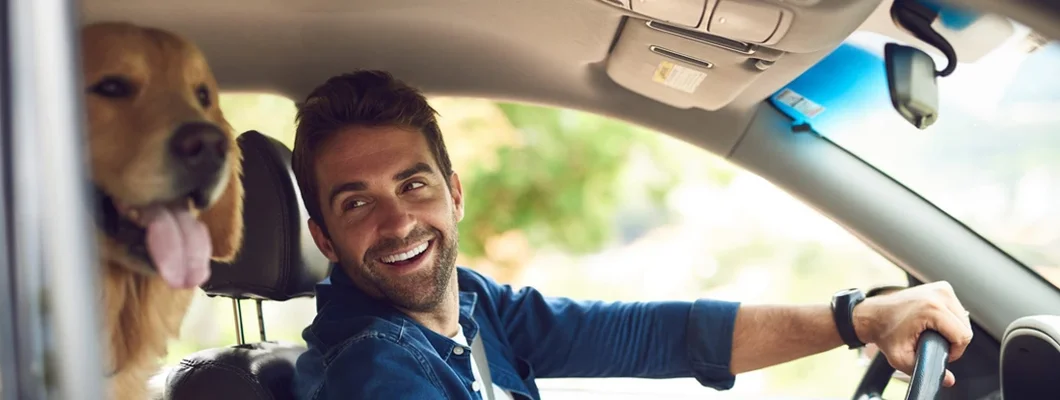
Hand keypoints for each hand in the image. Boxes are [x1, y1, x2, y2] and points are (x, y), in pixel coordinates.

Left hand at [852, 281, 972, 386]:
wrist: (872, 315)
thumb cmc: (884, 333)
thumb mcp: (901, 358)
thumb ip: (924, 370)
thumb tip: (949, 380)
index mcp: (932, 308)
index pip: (963, 336)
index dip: (954, 351)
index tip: (939, 353)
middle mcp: (939, 294)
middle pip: (965, 327)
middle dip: (952, 341)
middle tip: (932, 344)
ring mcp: (941, 288)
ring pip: (963, 319)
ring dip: (952, 330)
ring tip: (931, 334)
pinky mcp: (941, 287)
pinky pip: (956, 310)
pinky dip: (949, 320)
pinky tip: (933, 324)